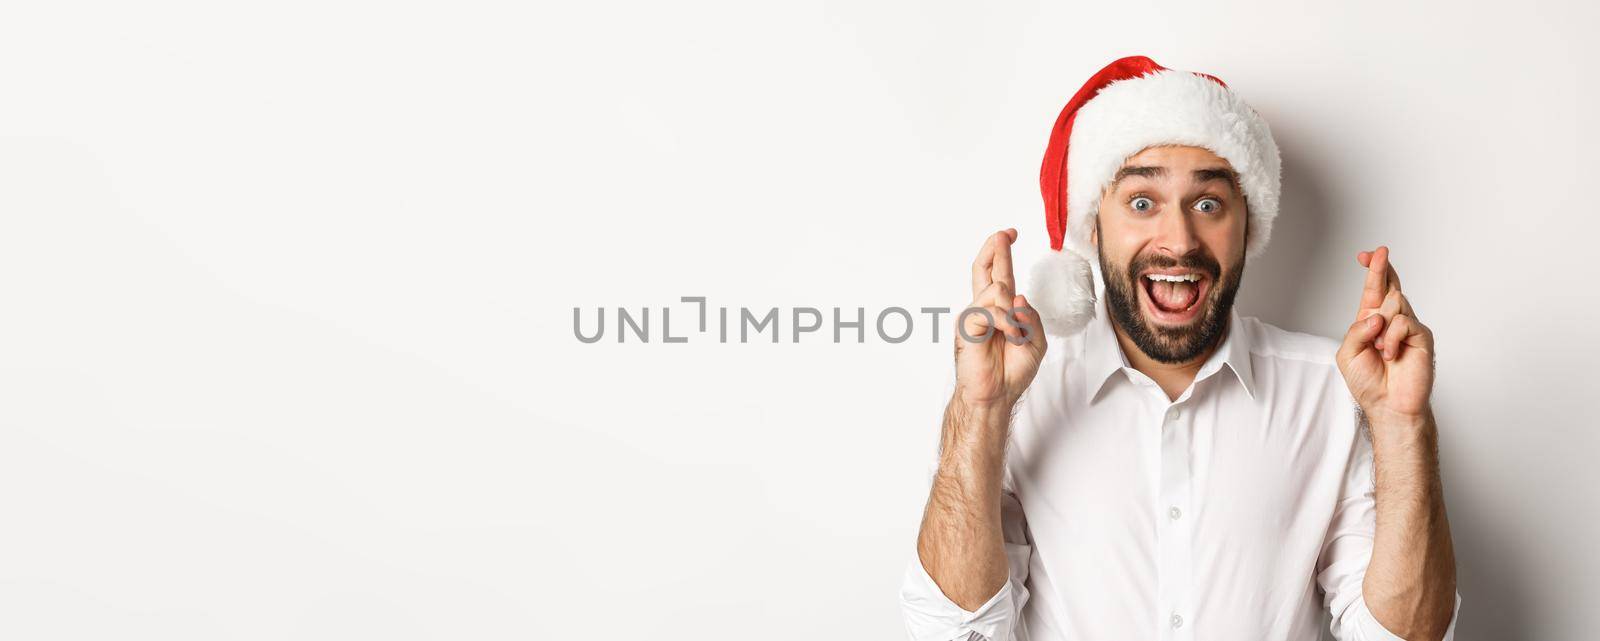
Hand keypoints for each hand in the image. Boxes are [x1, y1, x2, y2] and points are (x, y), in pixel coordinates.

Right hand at [954, 229, 1047, 410]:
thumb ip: (1031, 317)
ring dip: (1014, 312)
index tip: (1009, 234)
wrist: (996, 395)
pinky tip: (1009, 337)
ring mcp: (973, 316)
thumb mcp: (1035, 341)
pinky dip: (1008, 324)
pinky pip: (993, 311)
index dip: (1002, 253)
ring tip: (1015, 335)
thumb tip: (1018, 296)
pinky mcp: (968, 326)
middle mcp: (983, 308)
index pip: (997, 275)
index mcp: (998, 310)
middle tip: (1004, 234)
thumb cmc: (1011, 371)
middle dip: (996, 249)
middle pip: (984, 269)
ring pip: (997, 290)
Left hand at [1336, 246, 1435, 423]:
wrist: (1389, 405)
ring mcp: (1408, 327)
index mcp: (1372, 322)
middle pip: (1389, 286)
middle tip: (1376, 253)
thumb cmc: (1368, 382)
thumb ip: (1356, 330)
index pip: (1374, 291)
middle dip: (1379, 268)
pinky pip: (1404, 322)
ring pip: (1395, 303)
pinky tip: (1391, 354)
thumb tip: (1377, 315)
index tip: (1366, 254)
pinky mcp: (1422, 336)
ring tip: (1380, 349)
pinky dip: (1391, 338)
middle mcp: (1391, 321)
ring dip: (1381, 325)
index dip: (1372, 271)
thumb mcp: (1348, 354)